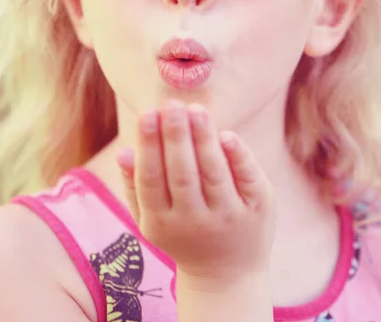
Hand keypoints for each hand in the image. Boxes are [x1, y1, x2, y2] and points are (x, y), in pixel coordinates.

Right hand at [115, 100, 274, 284]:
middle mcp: (194, 221)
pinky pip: (247, 179)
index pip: (151, 179)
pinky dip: (238, 157)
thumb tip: (123, 151)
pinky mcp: (256, 210)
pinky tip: (226, 134)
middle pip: (182, 174)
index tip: (147, 113)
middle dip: (175, 137)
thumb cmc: (182, 236)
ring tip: (195, 109)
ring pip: (213, 174)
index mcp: (161, 222)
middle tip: (171, 104)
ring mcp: (227, 217)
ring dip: (203, 139)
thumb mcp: (151, 220)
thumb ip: (135, 186)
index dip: (149, 146)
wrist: (226, 277)